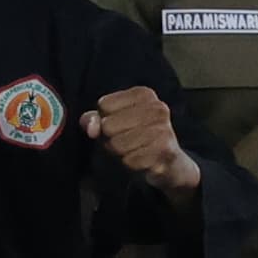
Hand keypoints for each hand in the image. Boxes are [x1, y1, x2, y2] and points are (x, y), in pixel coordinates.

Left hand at [80, 84, 201, 195]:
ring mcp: (164, 130)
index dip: (104, 119)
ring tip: (133, 150)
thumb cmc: (134, 136)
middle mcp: (158, 108)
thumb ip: (93, 119)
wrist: (167, 161)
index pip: (104, 105)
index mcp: (144, 94)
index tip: (119, 123)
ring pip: (117, 145)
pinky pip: (129, 161)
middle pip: (108, 126)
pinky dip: (130, 163)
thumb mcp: (111, 122)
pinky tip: (142, 160)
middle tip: (125, 140)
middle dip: (109, 139)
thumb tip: (90, 128)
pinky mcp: (165, 152)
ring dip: (119, 153)